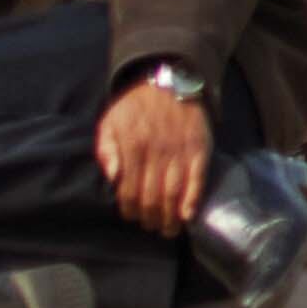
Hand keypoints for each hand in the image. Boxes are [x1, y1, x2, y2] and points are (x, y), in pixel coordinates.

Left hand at [96, 75, 212, 232]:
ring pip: (173, 192)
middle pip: (152, 196)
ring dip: (171, 216)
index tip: (132, 219)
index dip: (130, 210)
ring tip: (169, 229)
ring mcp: (179, 150)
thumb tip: (113, 177)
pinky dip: (193, 199)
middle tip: (153, 228)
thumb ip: (106, 150)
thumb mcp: (110, 122)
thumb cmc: (136, 105)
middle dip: (151, 218)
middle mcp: (156, 151)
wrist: (169, 78)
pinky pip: (197, 179)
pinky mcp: (199, 148)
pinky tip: (188, 215)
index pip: (129, 190)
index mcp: (132, 146)